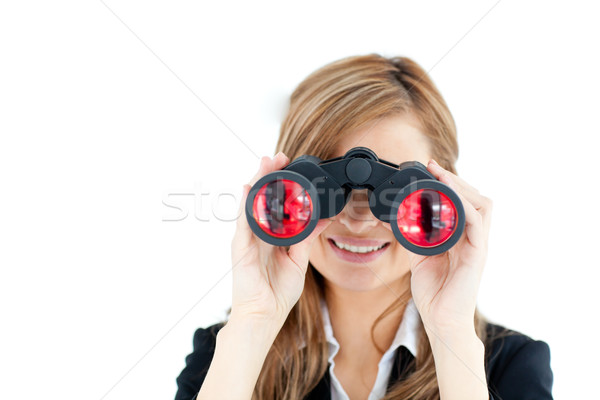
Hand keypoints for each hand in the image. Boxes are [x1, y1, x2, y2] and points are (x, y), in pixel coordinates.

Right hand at [230, 152, 331, 324]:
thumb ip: (306, 238)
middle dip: (268, 175)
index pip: (273, 204)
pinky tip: (247, 187)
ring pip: (251, 203)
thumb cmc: (277, 293)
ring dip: (257, 181)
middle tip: (277, 156)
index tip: (289, 166)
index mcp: (270, 237)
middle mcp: (256, 234)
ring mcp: (246, 239)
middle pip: (260, 198)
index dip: (280, 185)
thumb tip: (321, 220)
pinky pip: (242, 222)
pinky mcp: (239, 248)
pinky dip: (245, 204)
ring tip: (265, 162)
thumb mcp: (298, 260)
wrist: (264, 316)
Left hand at [408, 159, 492, 334]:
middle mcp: (473, 238)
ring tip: (442, 176)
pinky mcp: (478, 255)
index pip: (463, 202)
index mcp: (461, 237)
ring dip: (462, 188)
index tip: (429, 169)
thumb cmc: (434, 292)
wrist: (440, 319)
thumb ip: (413, 238)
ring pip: (482, 206)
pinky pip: (477, 225)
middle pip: (476, 198)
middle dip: (456, 179)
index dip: (449, 183)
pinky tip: (451, 200)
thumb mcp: (418, 257)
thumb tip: (399, 219)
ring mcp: (478, 245)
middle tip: (434, 167)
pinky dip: (465, 208)